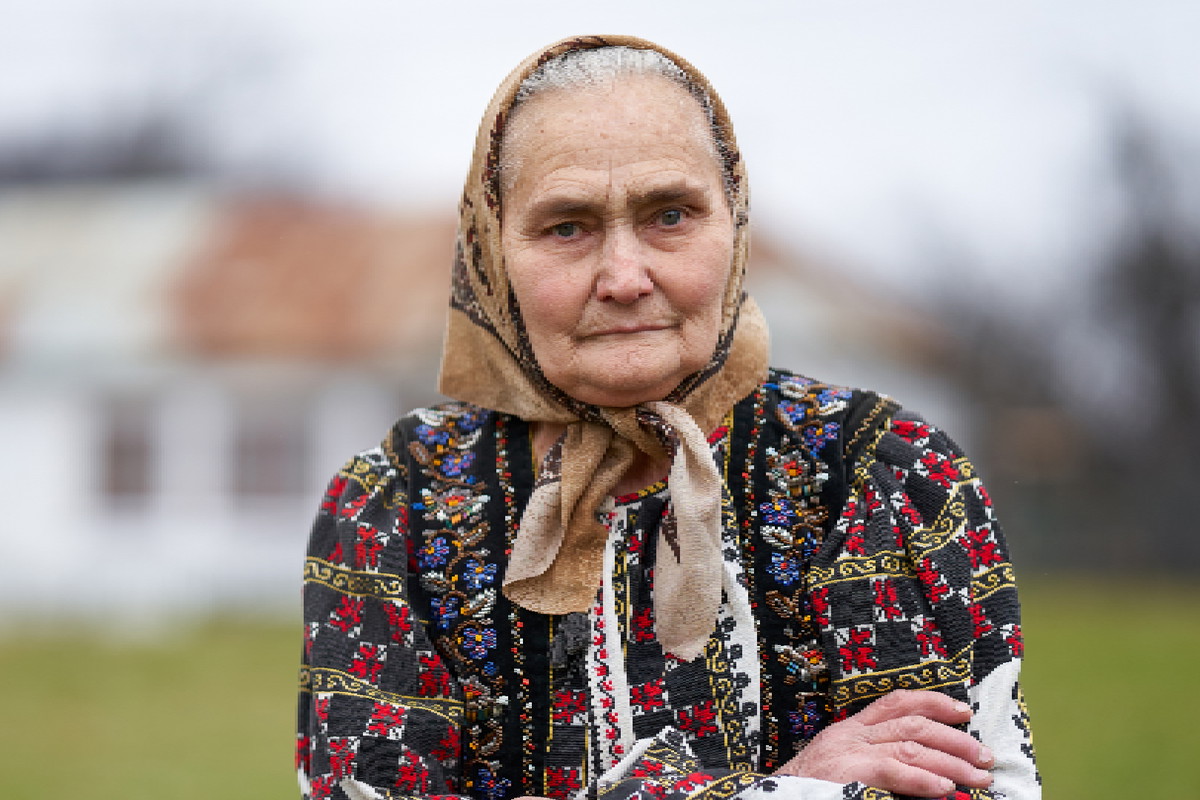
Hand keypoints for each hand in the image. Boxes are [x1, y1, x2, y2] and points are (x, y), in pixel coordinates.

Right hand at [773, 690, 993, 797]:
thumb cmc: (810, 792)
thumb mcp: (843, 771)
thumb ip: (879, 764)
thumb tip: (930, 773)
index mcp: (849, 731)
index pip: (895, 702)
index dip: (933, 702)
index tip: (964, 711)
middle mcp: (849, 735)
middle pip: (910, 723)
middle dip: (954, 738)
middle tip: (984, 757)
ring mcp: (846, 752)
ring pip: (909, 744)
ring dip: (950, 761)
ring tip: (978, 778)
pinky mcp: (846, 773)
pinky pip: (891, 770)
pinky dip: (922, 778)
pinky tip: (945, 788)